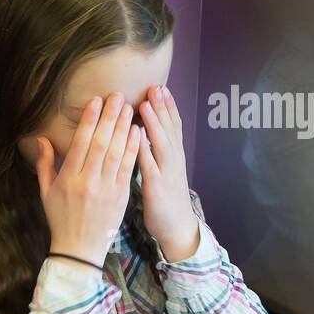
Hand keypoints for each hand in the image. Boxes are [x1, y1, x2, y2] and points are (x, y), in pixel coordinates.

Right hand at [34, 92, 141, 267]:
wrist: (79, 249)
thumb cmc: (60, 219)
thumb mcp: (45, 192)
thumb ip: (45, 164)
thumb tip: (43, 139)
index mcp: (68, 179)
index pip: (80, 143)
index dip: (89, 120)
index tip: (95, 101)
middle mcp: (87, 182)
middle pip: (100, 143)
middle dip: (109, 117)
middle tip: (117, 96)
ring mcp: (106, 189)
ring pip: (116, 152)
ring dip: (123, 127)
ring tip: (128, 107)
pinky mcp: (121, 196)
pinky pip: (128, 168)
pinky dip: (133, 148)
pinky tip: (137, 131)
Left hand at [137, 85, 199, 261]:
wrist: (177, 227)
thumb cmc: (165, 199)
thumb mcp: (164, 171)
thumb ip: (157, 152)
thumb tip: (145, 133)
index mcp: (174, 156)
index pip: (172, 125)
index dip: (167, 106)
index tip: (160, 87)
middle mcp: (173, 160)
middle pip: (169, 129)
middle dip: (163, 107)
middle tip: (155, 86)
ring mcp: (167, 173)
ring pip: (162, 143)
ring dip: (154, 123)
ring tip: (146, 104)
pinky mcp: (157, 187)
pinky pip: (150, 166)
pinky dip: (144, 150)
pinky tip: (137, 138)